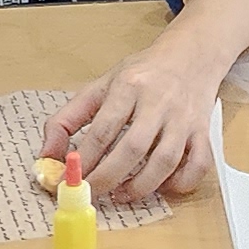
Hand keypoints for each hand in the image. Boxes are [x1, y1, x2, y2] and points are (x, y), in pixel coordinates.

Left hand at [43, 25, 225, 201]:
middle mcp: (158, 102)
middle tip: (91, 194)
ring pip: (166, 160)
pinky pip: (198, 164)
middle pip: (132, 148)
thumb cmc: (142, 74)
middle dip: (107, 178)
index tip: (65, 181)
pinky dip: (181, 183)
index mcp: (128, 87)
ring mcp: (183, 118)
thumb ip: (68, 118)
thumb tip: (46, 156)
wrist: (191, 55)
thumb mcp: (101, 85)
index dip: (82, 160)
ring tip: (121, 194)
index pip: (102, 130)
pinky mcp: (202, 131)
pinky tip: (161, 186)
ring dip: (141, 186)